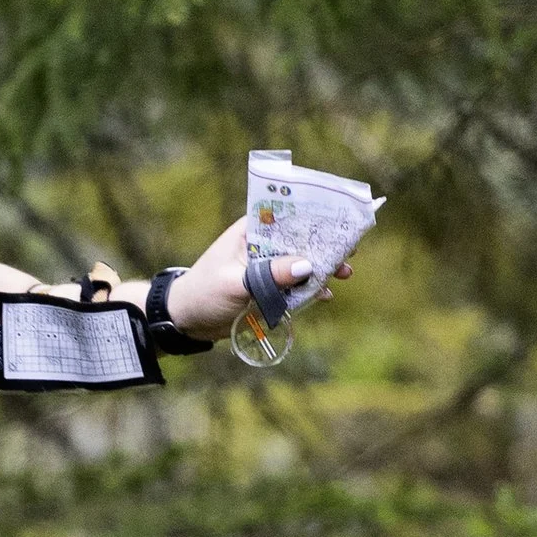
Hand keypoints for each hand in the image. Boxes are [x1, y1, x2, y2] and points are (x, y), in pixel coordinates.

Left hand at [165, 217, 353, 338]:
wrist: (187, 320)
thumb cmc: (204, 293)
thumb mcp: (236, 283)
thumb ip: (270, 275)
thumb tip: (307, 266)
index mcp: (251, 231)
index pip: (287, 215)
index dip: (314, 216)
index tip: (339, 221)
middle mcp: (263, 244)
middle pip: (301, 239)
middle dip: (325, 245)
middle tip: (350, 250)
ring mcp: (267, 267)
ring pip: (302, 263)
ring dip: (322, 268)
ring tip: (344, 274)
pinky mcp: (269, 288)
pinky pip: (296, 286)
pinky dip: (310, 290)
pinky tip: (325, 295)